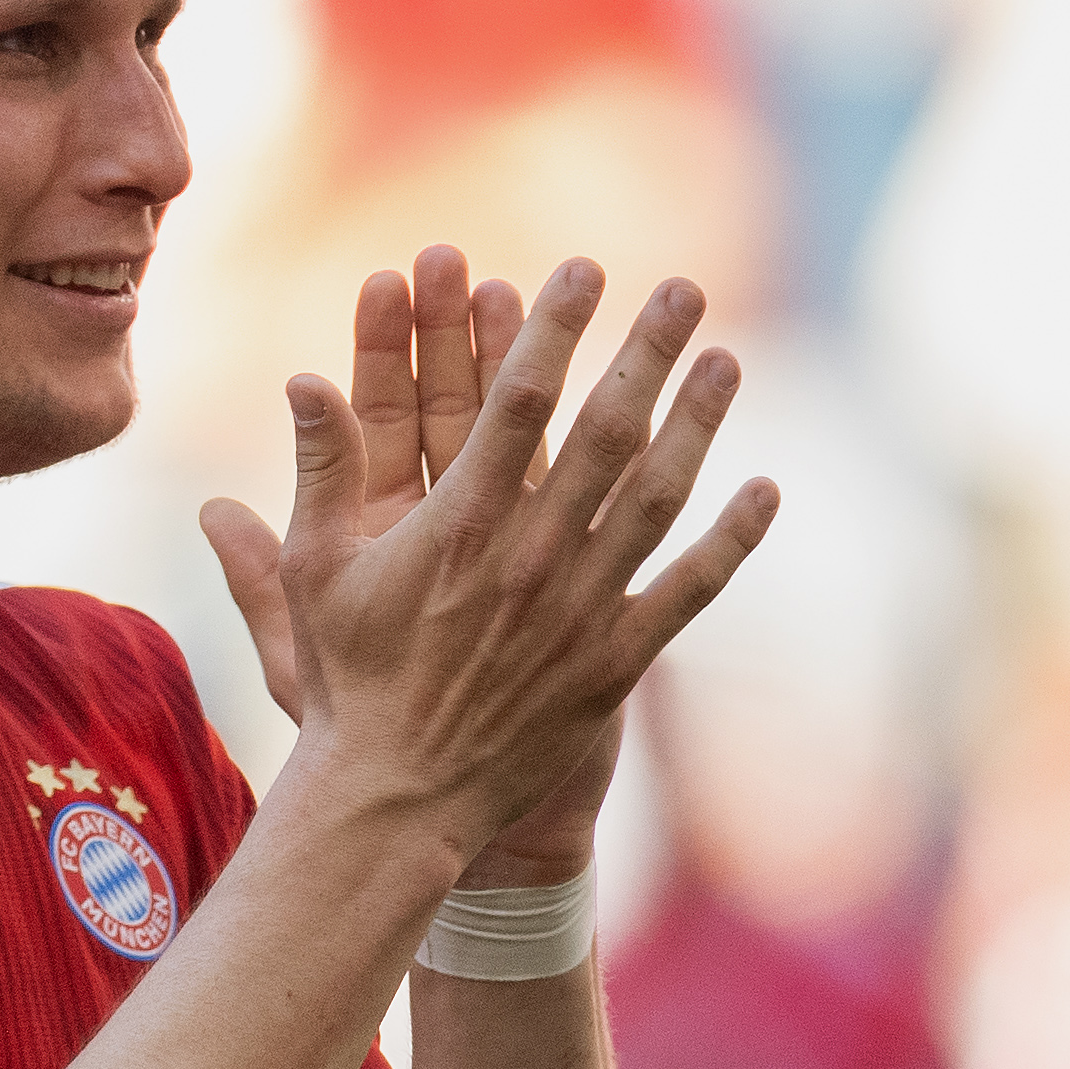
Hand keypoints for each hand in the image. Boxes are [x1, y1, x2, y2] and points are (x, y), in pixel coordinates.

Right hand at [200, 253, 774, 867]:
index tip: (584, 271)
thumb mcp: (315, 572)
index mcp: (460, 525)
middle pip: (605, 431)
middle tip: (682, 289)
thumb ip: (319, 470)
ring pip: (656, 497)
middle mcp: (532, 556)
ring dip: (697, 424)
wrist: (398, 797)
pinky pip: (687, 591)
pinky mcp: (615, 663)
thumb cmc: (350, 680)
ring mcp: (582, 609)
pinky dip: (731, 542)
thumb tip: (305, 377)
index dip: (553, 330)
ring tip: (728, 359)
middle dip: (645, 352)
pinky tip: (764, 491)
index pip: (518, 403)